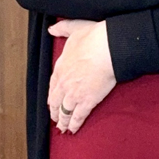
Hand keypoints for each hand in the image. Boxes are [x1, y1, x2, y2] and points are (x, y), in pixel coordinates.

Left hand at [47, 19, 115, 133]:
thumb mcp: (74, 28)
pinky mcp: (87, 101)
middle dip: (54, 111)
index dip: (51, 95)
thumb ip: (62, 29)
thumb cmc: (94, 38)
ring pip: (64, 111)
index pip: (52, 85)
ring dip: (62, 121)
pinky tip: (72, 130)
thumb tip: (51, 29)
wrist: (106, 48)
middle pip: (55, 101)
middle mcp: (64, 83)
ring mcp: (74, 94)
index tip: (51, 101)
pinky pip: (78, 116)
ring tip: (62, 128)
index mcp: (61, 67)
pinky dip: (74, 124)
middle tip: (55, 118)